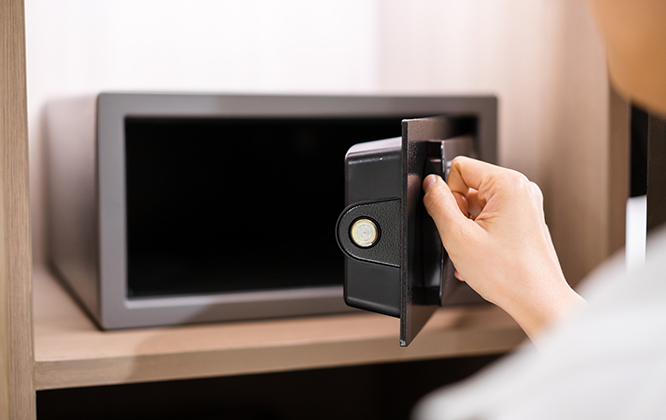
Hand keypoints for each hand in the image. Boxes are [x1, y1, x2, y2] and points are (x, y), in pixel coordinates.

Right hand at [422, 157, 584, 340]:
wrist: (537, 301)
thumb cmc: (508, 274)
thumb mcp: (458, 236)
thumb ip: (438, 203)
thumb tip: (430, 184)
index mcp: (508, 184)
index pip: (459, 167)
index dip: (449, 195)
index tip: (458, 220)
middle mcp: (522, 189)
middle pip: (469, 186)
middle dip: (460, 213)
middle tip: (468, 239)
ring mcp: (526, 205)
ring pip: (478, 205)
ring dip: (469, 227)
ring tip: (478, 251)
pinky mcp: (526, 220)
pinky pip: (492, 217)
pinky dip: (482, 234)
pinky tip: (485, 255)